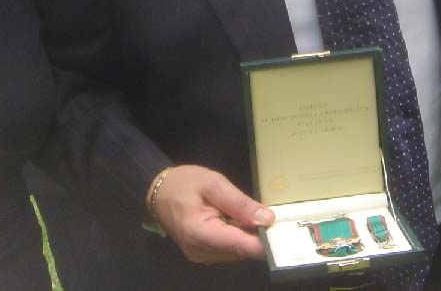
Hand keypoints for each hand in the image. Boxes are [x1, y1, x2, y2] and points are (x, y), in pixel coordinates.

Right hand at [149, 164, 274, 263]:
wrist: (158, 192)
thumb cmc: (183, 183)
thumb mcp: (213, 184)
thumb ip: (240, 203)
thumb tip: (267, 219)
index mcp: (201, 234)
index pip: (240, 246)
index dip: (264, 243)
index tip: (283, 233)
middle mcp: (202, 252)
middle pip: (241, 251)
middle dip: (258, 235)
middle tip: (272, 215)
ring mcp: (202, 256)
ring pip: (237, 251)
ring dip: (248, 235)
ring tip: (254, 214)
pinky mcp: (204, 253)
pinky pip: (228, 249)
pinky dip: (238, 236)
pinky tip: (240, 221)